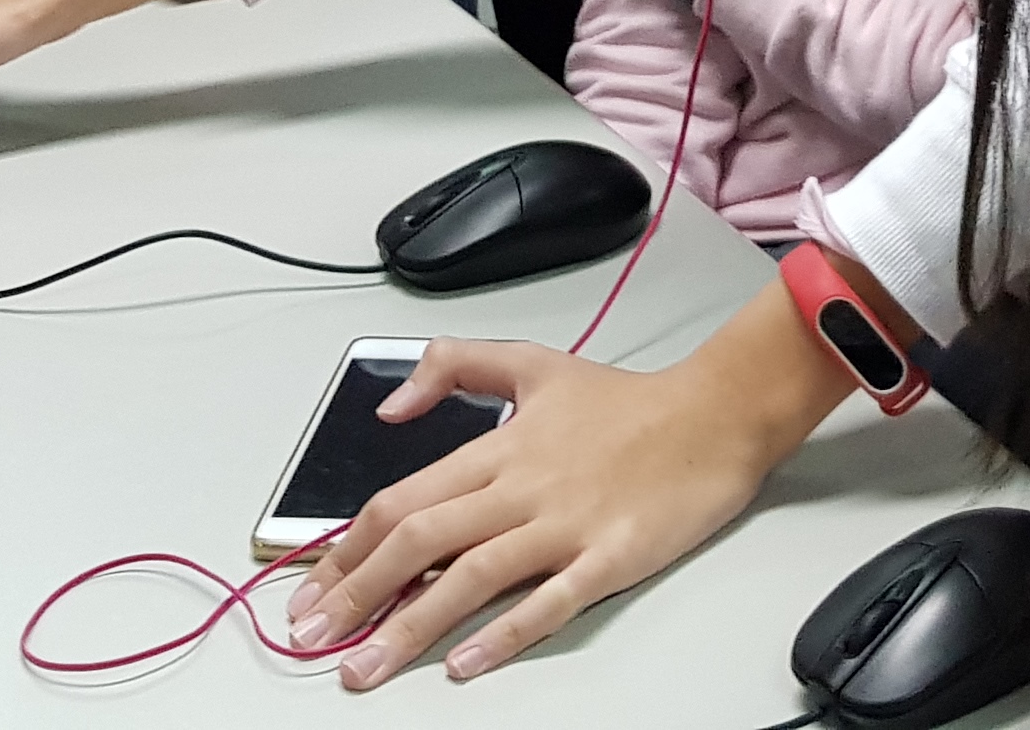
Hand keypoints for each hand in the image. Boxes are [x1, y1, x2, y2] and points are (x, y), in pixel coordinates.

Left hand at [284, 291, 851, 687]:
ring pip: (472, 578)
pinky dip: (504, 634)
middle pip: (421, 542)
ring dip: (410, 626)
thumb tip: (391, 406)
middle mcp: (522, 488)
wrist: (715, 413)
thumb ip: (455, 367)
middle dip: (357, 595)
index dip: (349, 549)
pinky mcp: (610, 556)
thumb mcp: (533, 363)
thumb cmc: (629, 401)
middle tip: (313, 639)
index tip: (313, 590)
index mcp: (500, 449)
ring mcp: (565, 525)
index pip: (403, 502)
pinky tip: (465, 664)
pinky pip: (549, 601)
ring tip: (365, 666)